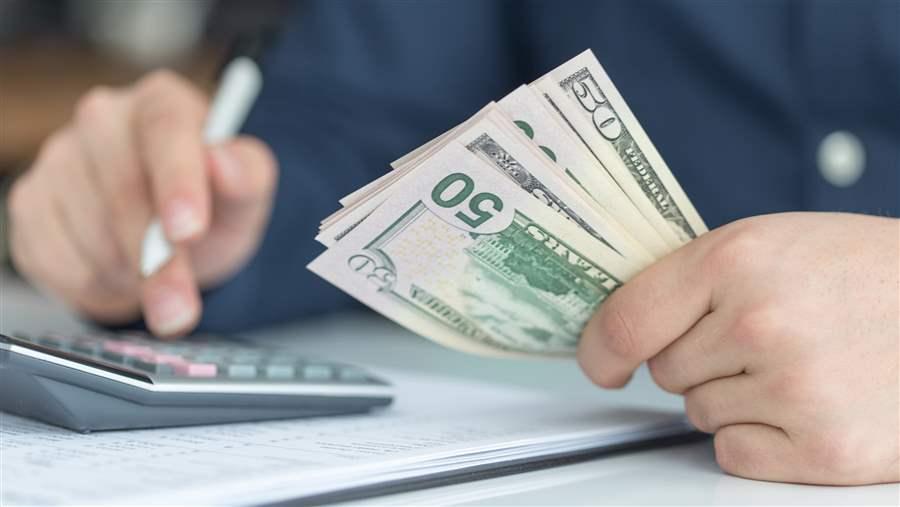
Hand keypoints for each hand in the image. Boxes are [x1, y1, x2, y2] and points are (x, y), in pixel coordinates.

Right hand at [8, 71, 277, 335]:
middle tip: (180, 311)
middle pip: (123, 192)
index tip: (189, 231)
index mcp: (162, 103)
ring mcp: (58, 158)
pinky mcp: (31, 202)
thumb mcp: (247, 197)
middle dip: (157, 262)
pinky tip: (122, 275)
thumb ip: (247, 177)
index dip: (177, 182)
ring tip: (159, 275)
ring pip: (89, 234)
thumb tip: (224, 160)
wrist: (175, 238)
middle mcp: (103, 118)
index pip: (166, 130)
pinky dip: (95, 286)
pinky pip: (56, 260)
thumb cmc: (213, 207)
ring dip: (130, 276)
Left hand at [578, 212, 898, 484]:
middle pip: (664, 372)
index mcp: (735, 260)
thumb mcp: (768, 243)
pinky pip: (734, 454)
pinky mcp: (822, 448)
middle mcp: (758, 322)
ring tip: (798, 363)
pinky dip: (758, 439)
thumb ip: (690, 281)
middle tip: (763, 337)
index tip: (601, 363)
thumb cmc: (862, 272)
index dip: (600, 350)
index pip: (626, 322)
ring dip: (733, 398)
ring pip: (698, 413)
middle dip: (697, 361)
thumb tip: (617, 332)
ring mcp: (792, 388)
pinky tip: (805, 404)